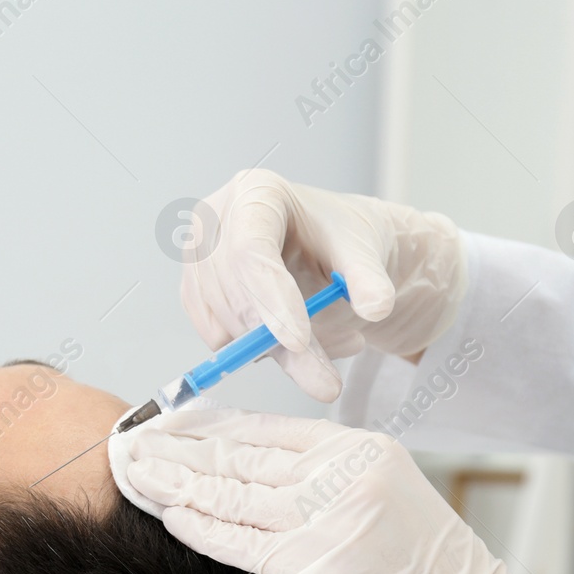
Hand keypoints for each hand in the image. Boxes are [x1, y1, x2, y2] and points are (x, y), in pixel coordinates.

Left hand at [119, 408, 573, 573]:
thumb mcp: (381, 499)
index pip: (264, 427)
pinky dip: (202, 529)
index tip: (164, 423)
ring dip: (174, 484)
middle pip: (240, 454)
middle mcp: (343, 473)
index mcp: (360, 448)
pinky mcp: (316, 568)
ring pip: (232, 493)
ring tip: (131, 474)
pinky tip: (170, 516)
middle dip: (177, 450)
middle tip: (128, 443)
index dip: (206, 425)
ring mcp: (329, 519)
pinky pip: (242, 543)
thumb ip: (320, 480)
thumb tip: (244, 474)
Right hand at [179, 169, 466, 401]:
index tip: (299, 342)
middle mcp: (215, 221)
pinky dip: (257, 351)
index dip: (271, 298)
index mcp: (256, 193)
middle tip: (324, 380)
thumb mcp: (365, 252)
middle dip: (274, 341)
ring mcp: (197, 259)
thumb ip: (369, 279)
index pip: (250, 249)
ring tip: (326, 345)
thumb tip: (377, 307)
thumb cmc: (342, 240)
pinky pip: (218, 340)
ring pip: (223, 324)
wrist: (331, 253)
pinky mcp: (196, 294)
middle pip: (232, 292)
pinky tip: (293, 337)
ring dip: (273, 350)